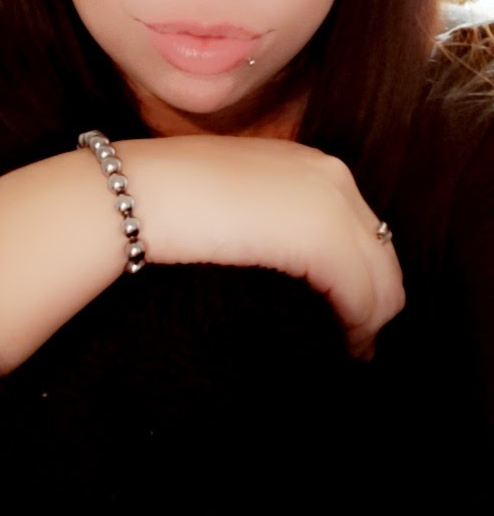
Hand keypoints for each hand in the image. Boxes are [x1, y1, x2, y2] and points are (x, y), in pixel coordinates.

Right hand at [121, 135, 404, 361]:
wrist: (134, 194)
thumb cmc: (163, 198)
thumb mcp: (233, 195)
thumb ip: (271, 217)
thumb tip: (286, 259)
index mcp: (311, 164)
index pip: (361, 226)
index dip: (360, 274)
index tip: (345, 312)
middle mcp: (332, 175)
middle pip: (381, 252)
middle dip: (374, 300)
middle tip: (354, 344)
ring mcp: (331, 204)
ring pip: (381, 278)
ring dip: (368, 320)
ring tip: (346, 352)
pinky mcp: (322, 238)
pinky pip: (361, 295)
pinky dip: (356, 326)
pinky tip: (338, 346)